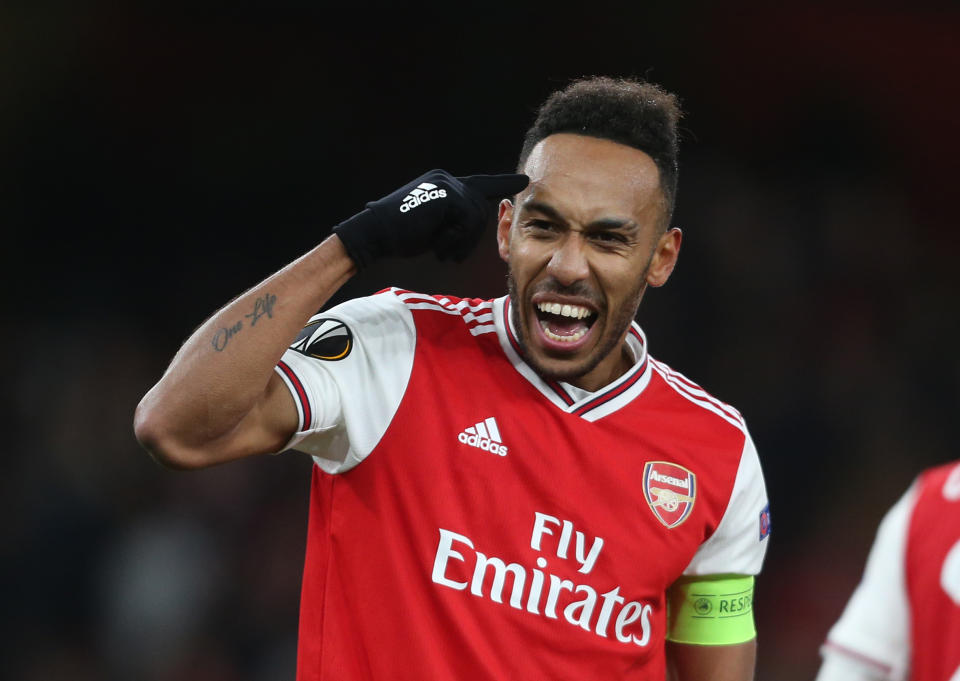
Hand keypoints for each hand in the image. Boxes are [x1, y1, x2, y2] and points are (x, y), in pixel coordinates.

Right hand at [332, 169, 528, 267]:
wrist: (376, 233)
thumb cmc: (401, 236)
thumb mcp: (434, 226)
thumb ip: (455, 220)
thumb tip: (475, 225)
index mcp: (445, 184)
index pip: (481, 183)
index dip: (502, 182)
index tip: (523, 180)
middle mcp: (447, 179)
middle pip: (480, 209)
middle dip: (470, 238)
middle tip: (449, 255)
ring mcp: (446, 184)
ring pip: (476, 216)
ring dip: (462, 242)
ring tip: (441, 251)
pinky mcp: (446, 194)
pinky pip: (468, 221)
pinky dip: (456, 240)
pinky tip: (439, 247)